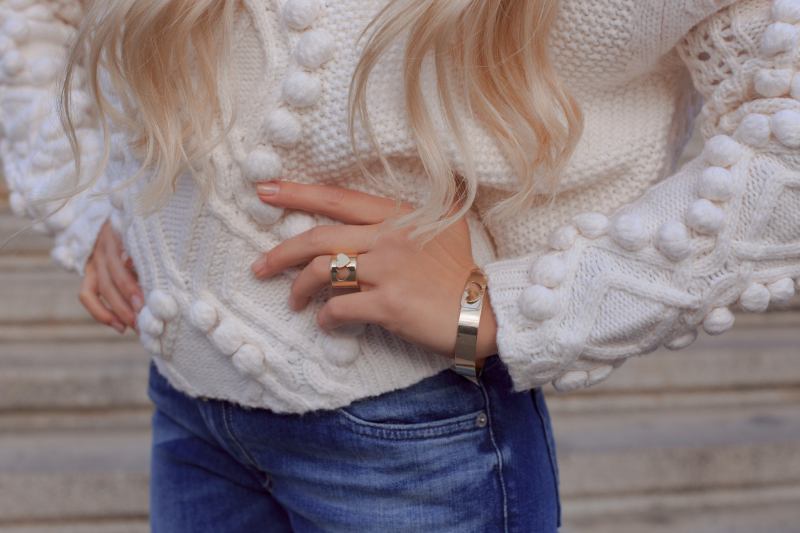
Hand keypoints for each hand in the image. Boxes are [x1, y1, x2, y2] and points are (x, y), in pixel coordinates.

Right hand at [79, 220, 142, 333]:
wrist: (112, 219)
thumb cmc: (142, 232)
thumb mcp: (147, 236)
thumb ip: (150, 254)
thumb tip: (162, 282)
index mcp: (121, 233)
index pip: (124, 260)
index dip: (134, 283)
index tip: (150, 300)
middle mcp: (104, 246)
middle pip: (114, 277)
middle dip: (130, 301)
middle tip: (146, 319)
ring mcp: (94, 259)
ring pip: (102, 288)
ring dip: (118, 310)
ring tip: (135, 326)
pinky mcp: (88, 270)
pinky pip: (87, 294)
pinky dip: (100, 313)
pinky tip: (119, 326)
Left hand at [250, 180, 497, 361]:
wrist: (483, 311)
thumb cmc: (460, 271)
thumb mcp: (447, 224)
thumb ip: (417, 210)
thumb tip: (401, 198)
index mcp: (398, 215)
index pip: (338, 199)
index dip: (298, 194)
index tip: (264, 191)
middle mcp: (389, 237)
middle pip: (319, 238)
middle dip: (281, 251)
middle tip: (259, 266)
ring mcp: (388, 270)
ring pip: (323, 272)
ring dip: (299, 289)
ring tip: (294, 303)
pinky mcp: (388, 304)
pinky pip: (340, 307)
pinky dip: (325, 317)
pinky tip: (325, 322)